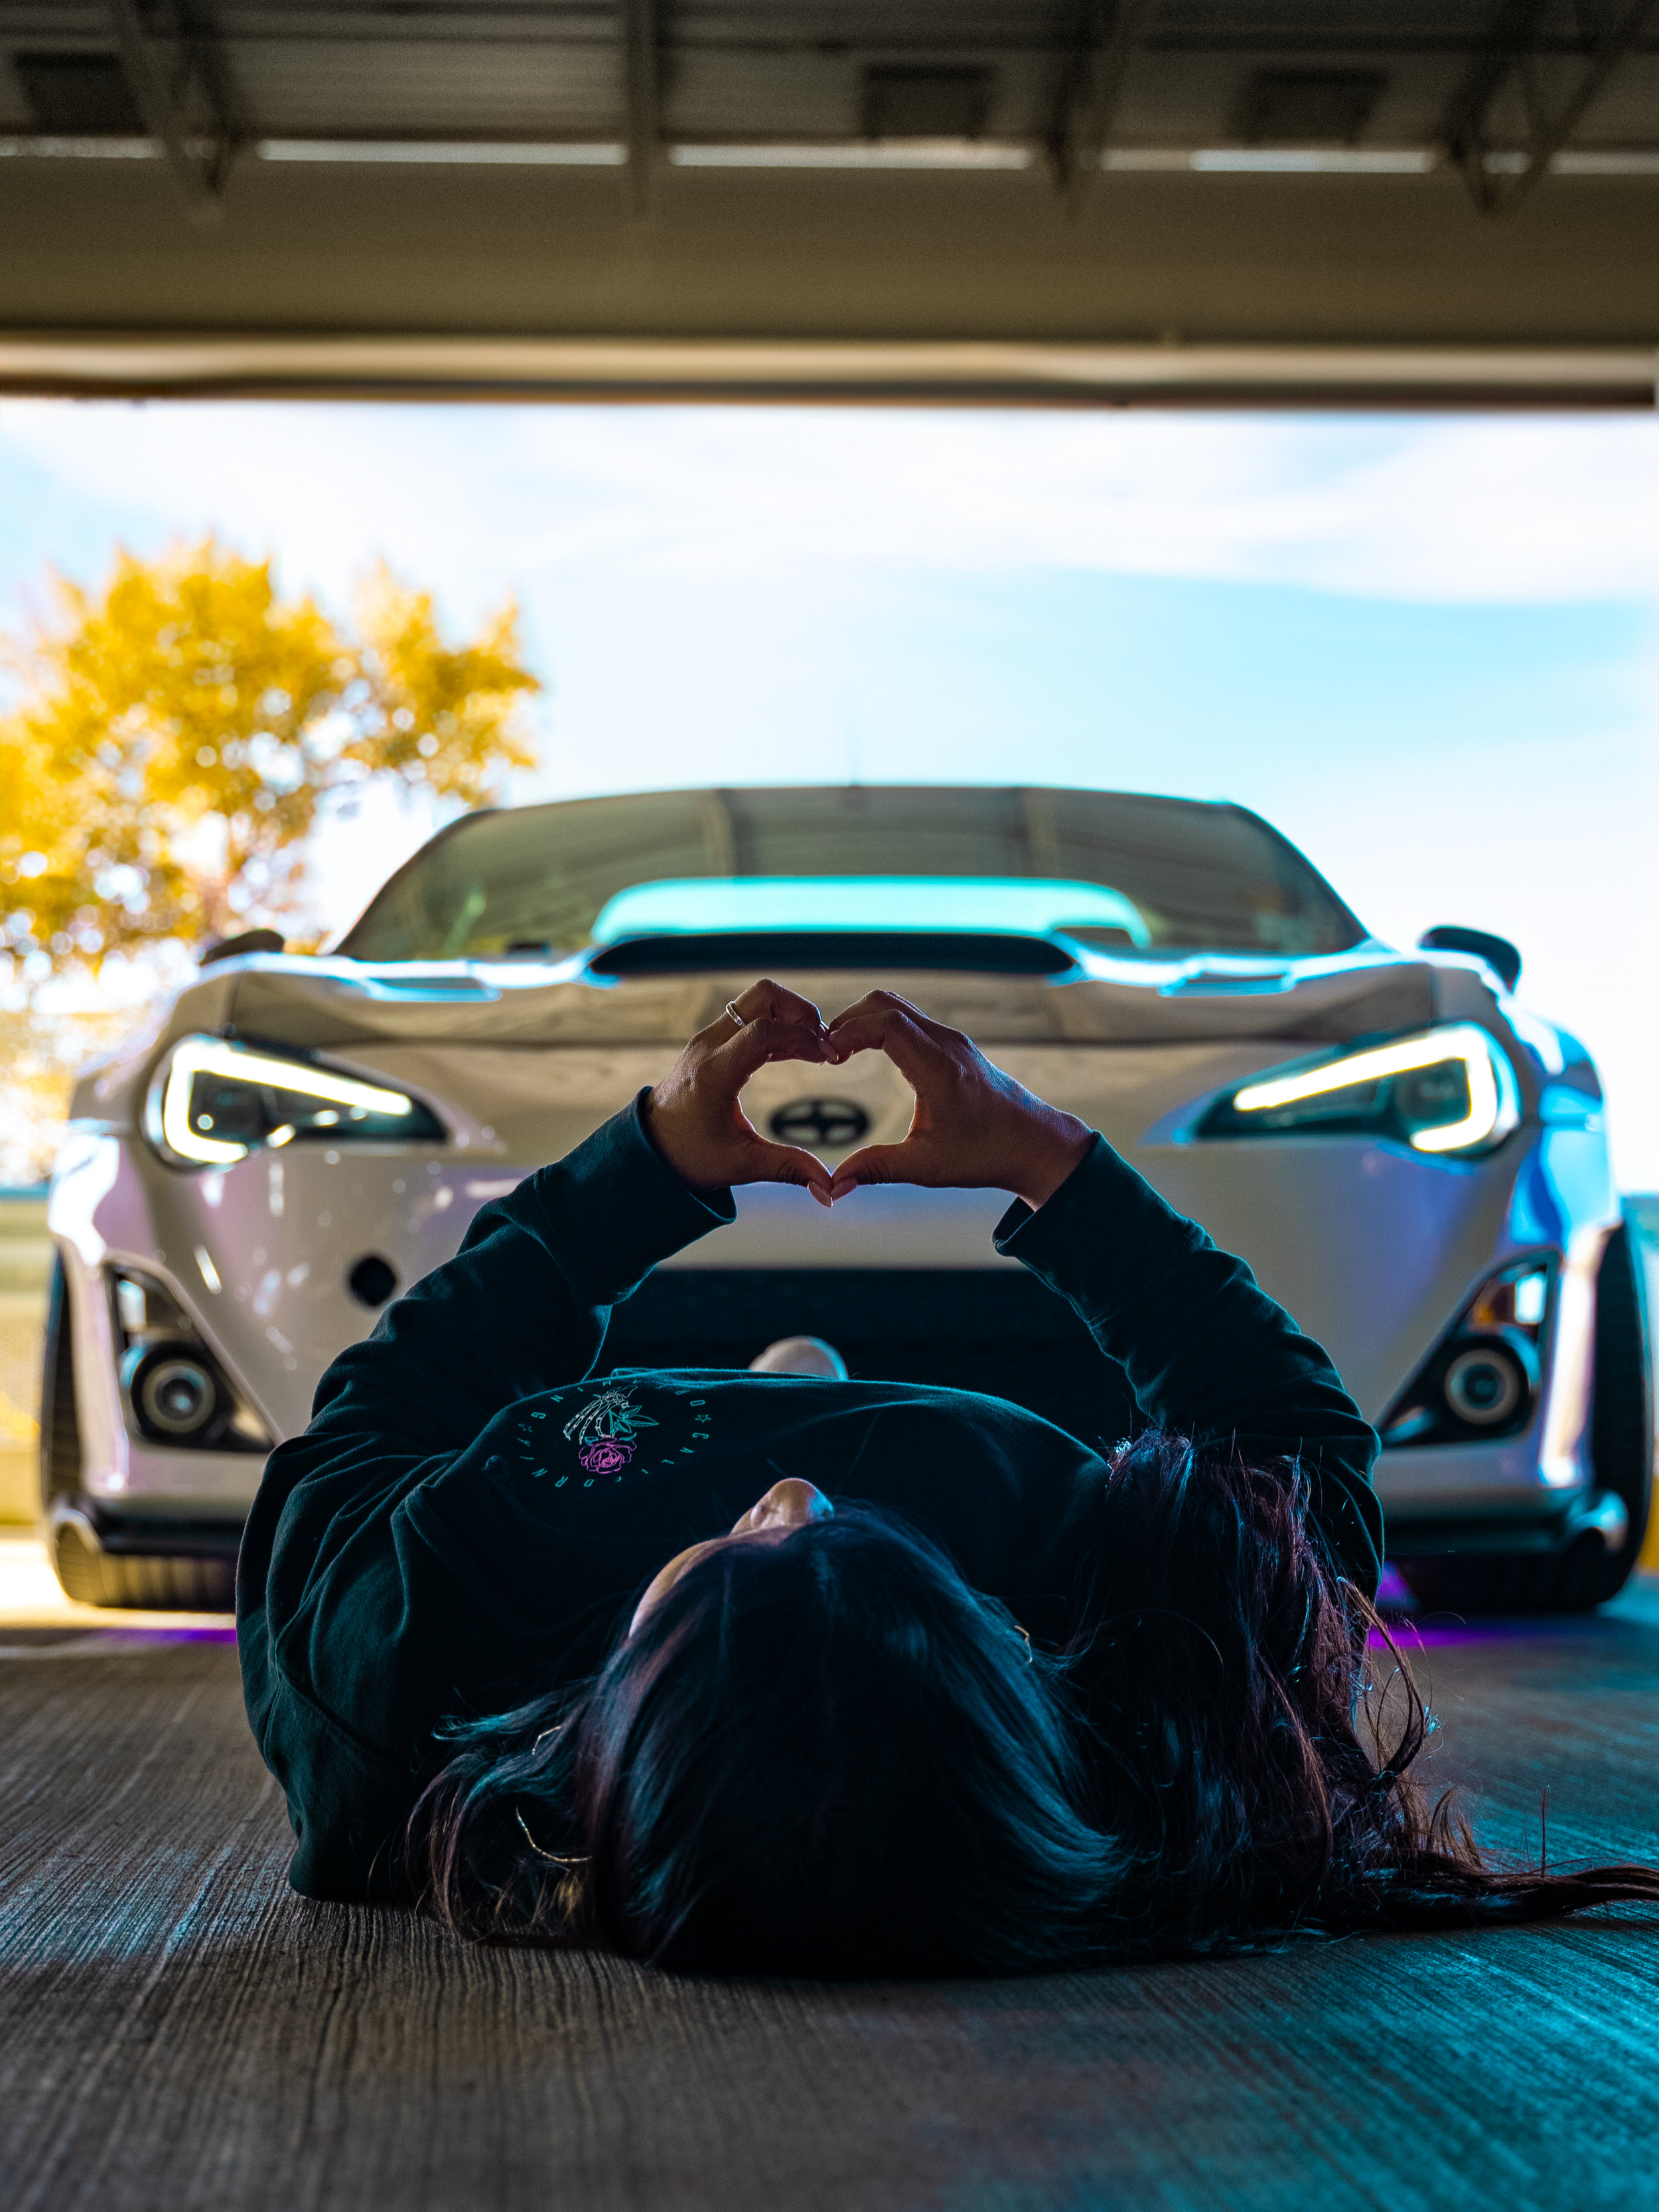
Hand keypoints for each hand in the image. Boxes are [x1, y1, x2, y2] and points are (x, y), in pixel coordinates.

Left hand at [644, 979, 835, 1204]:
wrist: (647, 1149)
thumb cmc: (688, 1157)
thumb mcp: (741, 1165)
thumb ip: (787, 1168)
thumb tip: (829, 1188)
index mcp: (713, 1074)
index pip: (764, 1032)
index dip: (803, 1038)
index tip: (828, 1058)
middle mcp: (708, 1047)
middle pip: (763, 995)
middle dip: (801, 1012)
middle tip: (822, 1044)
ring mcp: (708, 1039)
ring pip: (757, 1000)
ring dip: (790, 1016)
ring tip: (813, 1050)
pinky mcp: (711, 1041)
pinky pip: (749, 1015)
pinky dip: (776, 1024)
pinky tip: (795, 1052)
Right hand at [823, 991, 1091, 1210]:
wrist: (1035, 1145)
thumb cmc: (987, 1154)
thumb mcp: (928, 1167)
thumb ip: (877, 1168)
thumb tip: (834, 1185)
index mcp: (940, 1069)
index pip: (887, 1024)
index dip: (849, 1031)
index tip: (826, 1054)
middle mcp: (948, 1045)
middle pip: (887, 1004)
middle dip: (849, 1020)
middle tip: (826, 1052)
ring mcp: (953, 1041)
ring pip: (899, 1007)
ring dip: (865, 1020)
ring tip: (841, 1052)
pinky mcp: (955, 1045)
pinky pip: (912, 1019)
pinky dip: (883, 1026)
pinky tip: (868, 1051)